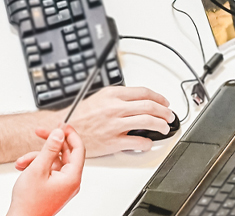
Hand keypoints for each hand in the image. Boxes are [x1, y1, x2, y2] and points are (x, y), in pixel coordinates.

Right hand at [7, 126, 82, 215]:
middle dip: (48, 144)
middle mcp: (70, 181)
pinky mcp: (54, 188)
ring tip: (22, 162)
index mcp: (72, 177)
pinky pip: (48, 171)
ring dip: (37, 158)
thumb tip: (59, 134)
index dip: (70, 134)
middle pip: (64, 154)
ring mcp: (62, 186)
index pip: (78, 149)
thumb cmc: (29, 203)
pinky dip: (36, 167)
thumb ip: (50, 148)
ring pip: (53, 162)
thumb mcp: (38, 169)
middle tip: (40, 132)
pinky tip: (23, 168)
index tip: (62, 125)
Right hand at [38, 86, 172, 155]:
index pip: (144, 92)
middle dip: (164, 111)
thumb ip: (120, 97)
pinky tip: (148, 143)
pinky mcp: (113, 142)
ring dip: (160, 125)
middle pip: (149, 106)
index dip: (159, 97)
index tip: (165, 102)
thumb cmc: (81, 115)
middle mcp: (115, 108)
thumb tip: (139, 99)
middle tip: (169, 116)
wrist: (64, 129)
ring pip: (147, 122)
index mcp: (113, 94)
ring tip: (164, 127)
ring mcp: (115, 125)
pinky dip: (147, 143)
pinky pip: (137, 142)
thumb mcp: (101, 97)